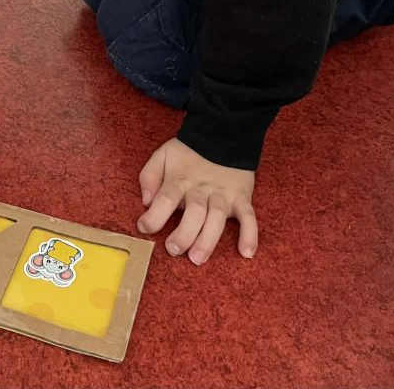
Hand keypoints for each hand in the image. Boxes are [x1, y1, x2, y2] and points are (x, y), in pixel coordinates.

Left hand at [136, 137, 256, 264]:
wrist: (222, 135)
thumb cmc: (188, 153)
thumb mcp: (163, 156)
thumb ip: (150, 176)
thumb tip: (146, 201)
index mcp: (180, 179)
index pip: (166, 198)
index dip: (154, 215)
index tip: (143, 228)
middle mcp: (202, 189)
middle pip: (194, 212)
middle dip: (184, 233)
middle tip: (173, 249)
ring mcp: (223, 194)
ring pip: (218, 217)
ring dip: (208, 239)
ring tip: (198, 258)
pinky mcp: (241, 197)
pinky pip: (249, 217)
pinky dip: (250, 234)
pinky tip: (246, 252)